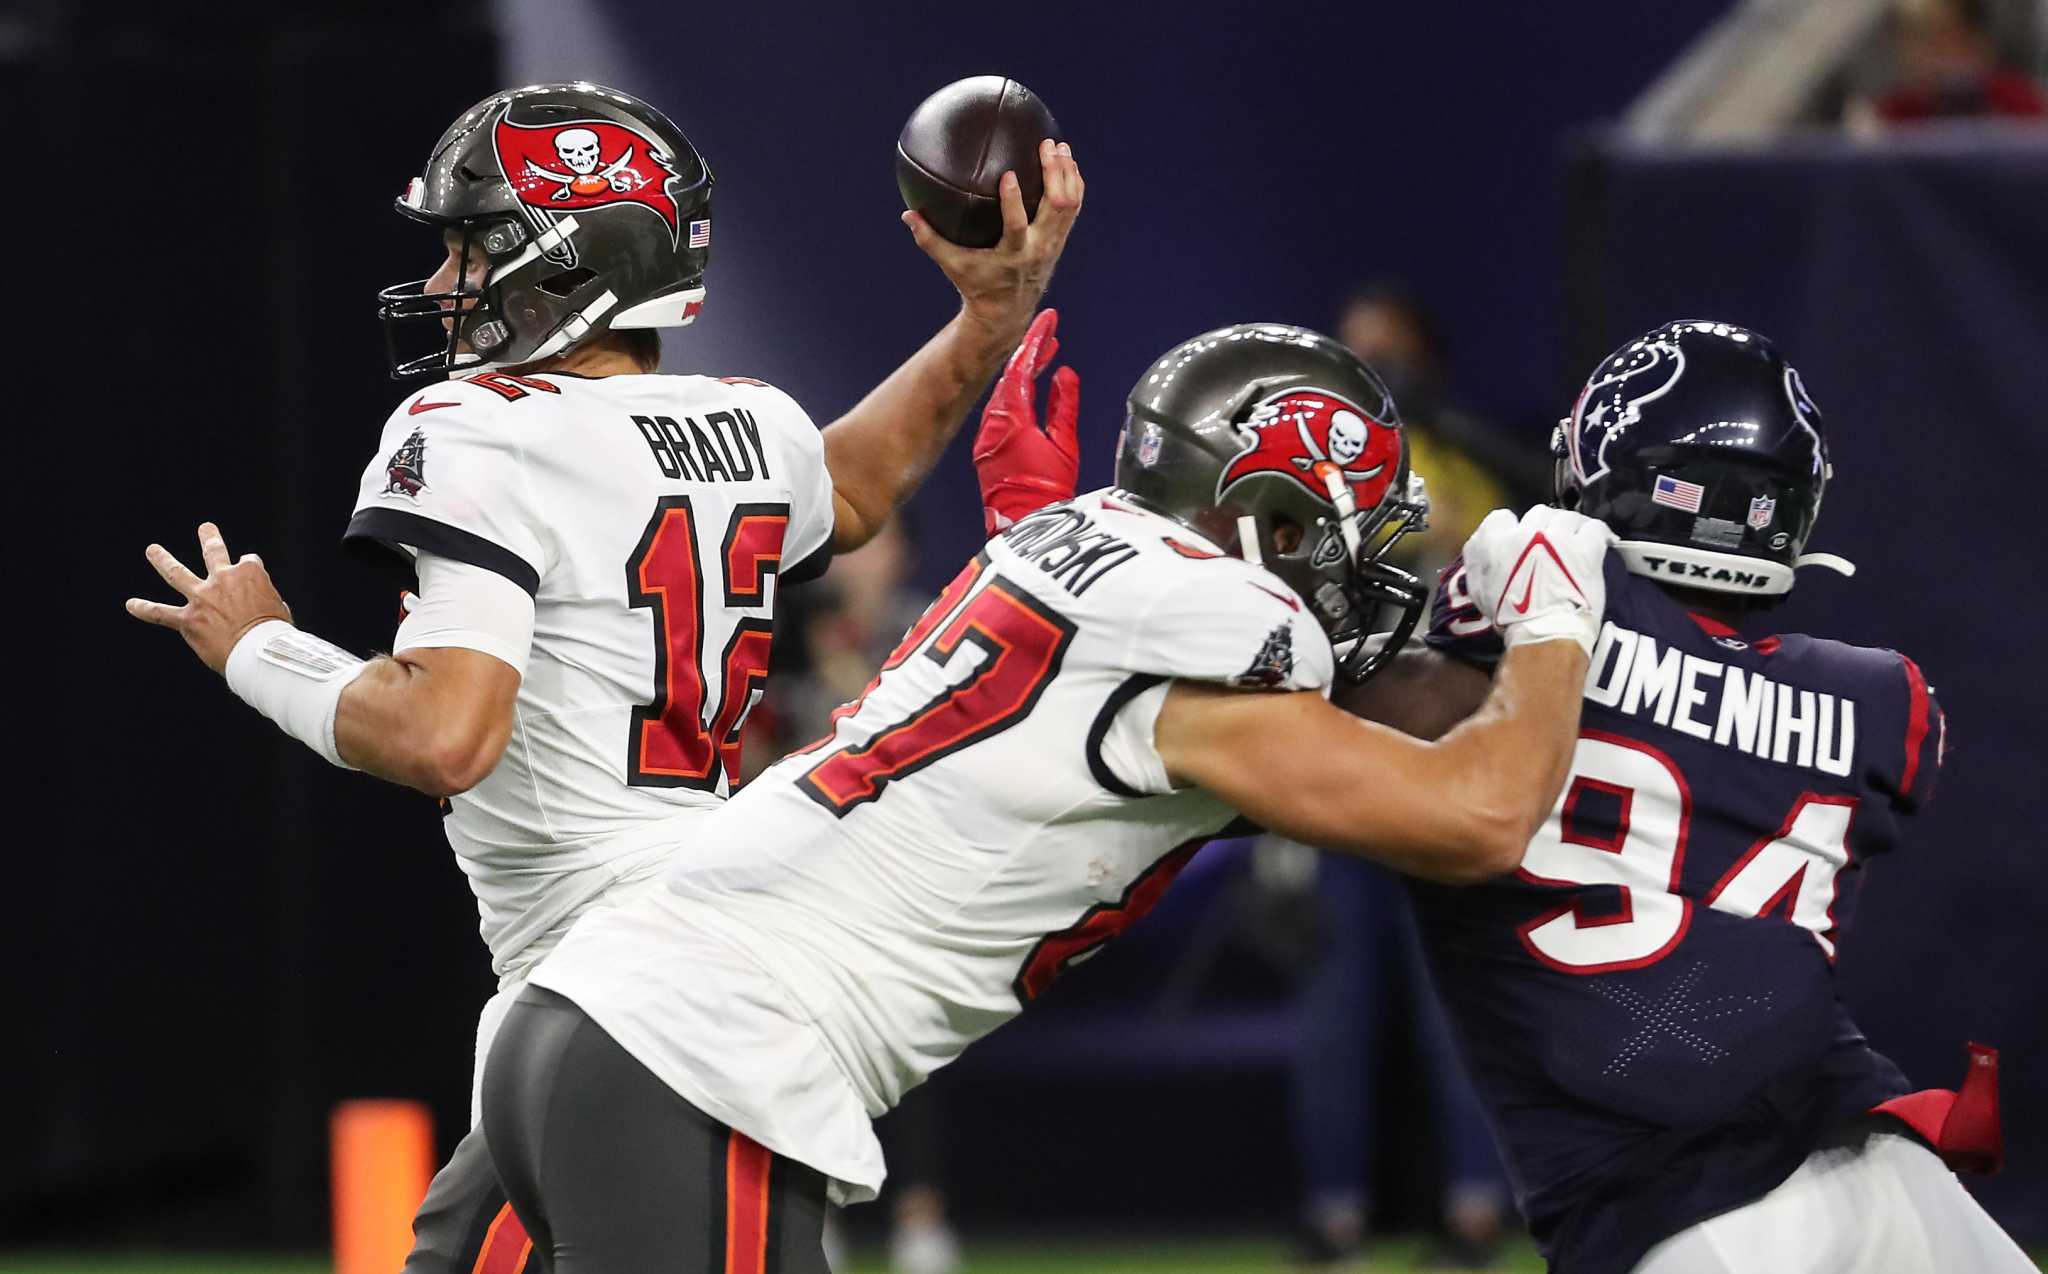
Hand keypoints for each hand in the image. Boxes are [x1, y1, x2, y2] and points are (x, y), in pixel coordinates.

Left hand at [127, 522, 292, 673]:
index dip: (252, 573)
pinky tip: (131, 604)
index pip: (250, 564)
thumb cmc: (274, 633)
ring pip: (176, 573)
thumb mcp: (280, 608)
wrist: (257, 651)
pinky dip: (145, 609)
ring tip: (153, 550)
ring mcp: (202, 598)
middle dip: (210, 539)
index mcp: (250, 573)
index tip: (255, 587)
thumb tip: (258, 605)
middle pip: (214, 553)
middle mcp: (222, 579)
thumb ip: (266, 600)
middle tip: (205, 528)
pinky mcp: (188, 620)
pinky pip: (160, 613)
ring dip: (163, 560)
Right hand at [902, 138, 1083, 350]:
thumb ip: (929, 241)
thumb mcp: (951, 265)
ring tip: (1060, 146)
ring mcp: (1053, 244)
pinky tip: (1067, 162)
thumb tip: (907, 215)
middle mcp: (1039, 248)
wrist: (1006, 311)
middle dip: (1054, 174)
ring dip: (1067, 174)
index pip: (1016, 226)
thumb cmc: (975, 284)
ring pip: (1070, 205)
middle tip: (1047, 145)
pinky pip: (1074, 208)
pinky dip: (1074, 184)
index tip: (1008, 174)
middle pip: (1056, 208)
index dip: (1014, 200)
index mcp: (1013, 254)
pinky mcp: (1060, 240)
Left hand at [973, 309, 1080, 533]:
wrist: (1022, 526)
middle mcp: (991, 423)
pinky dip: (1018, 392)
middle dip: (1030, 351)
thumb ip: (1065, 406)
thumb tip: (1065, 374)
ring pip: (1004, 392)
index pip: (1020, 368)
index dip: (1035, 340)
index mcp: (1010, 418)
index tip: (1049, 318)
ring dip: (1025, 371)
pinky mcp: (987, 449)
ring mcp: (986, 436)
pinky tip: (1032, 385)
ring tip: (1046, 352)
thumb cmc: (1046, 491)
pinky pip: (1001, 409)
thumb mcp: (1065, 446)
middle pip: (1009, 376)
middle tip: (1049, 329)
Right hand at [1460, 506, 1615, 654]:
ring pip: (1567, 517)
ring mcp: (1558, 538)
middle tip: (1549, 545)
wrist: (1543, 634)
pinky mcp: (1585, 549)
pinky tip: (1598, 540)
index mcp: (1495, 541)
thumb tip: (1482, 543)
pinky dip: (1597, 532)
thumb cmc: (1510, 618)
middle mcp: (1526, 533)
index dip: (1512, 528)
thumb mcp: (1478, 588)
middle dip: (1544, 528)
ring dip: (1570, 529)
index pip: (1502, 517)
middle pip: (1538, 513)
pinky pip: (1593, 527)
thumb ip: (1477, 559)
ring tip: (1574, 542)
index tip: (1520, 539)